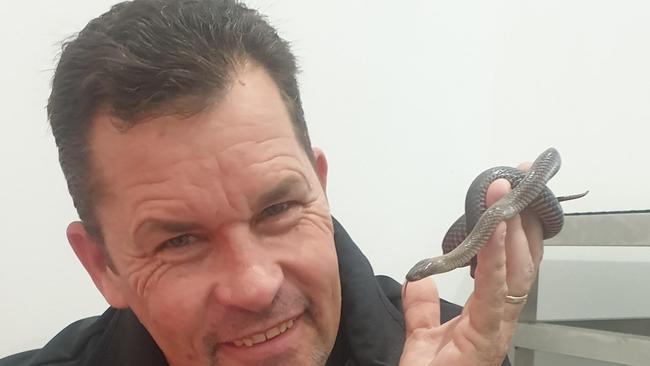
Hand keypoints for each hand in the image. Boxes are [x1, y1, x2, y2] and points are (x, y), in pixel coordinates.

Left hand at [399, 167, 543, 365]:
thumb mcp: (423, 334)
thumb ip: (422, 307)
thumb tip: (420, 280)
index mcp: (489, 311)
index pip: (509, 260)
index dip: (514, 227)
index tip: (511, 193)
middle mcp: (500, 315)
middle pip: (522, 257)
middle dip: (523, 215)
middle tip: (522, 177)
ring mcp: (497, 324)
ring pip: (516, 268)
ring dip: (511, 226)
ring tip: (505, 192)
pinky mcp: (487, 333)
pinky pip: (495, 288)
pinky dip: (498, 256)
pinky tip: (497, 229)